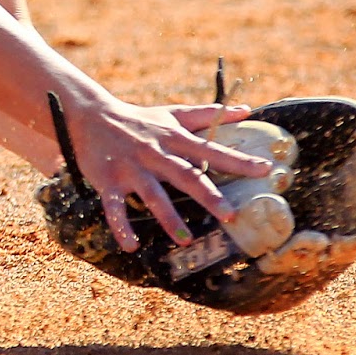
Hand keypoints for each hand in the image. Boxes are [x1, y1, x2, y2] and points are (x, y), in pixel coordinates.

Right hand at [65, 98, 274, 251]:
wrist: (90, 115)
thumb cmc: (138, 119)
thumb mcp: (172, 114)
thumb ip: (208, 114)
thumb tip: (246, 109)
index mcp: (173, 138)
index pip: (210, 150)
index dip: (237, 160)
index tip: (265, 170)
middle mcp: (154, 153)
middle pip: (185, 175)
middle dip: (207, 195)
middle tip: (229, 215)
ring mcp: (131, 168)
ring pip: (153, 195)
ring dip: (168, 218)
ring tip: (185, 241)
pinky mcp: (108, 181)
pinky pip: (114, 207)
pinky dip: (121, 226)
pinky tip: (130, 245)